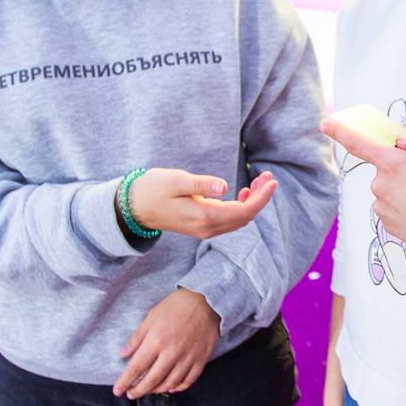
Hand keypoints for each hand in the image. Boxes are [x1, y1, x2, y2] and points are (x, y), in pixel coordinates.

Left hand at [117, 288, 219, 398]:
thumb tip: (123, 354)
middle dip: (139, 390)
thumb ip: (137, 337)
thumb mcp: (151, 316)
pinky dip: (179, 387)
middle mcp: (171, 352)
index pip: (136, 367)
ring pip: (170, 383)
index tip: (117, 391)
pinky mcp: (201, 359)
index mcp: (156, 340)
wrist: (207, 300)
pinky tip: (171, 388)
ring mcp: (188, 357)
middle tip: (131, 395)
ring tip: (149, 390)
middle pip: (152, 380)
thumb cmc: (176, 305)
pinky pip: (189, 380)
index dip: (125, 382)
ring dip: (157, 390)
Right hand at [125, 168, 275, 239]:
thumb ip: (201, 184)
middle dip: (260, 198)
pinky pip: (229, 219)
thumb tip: (224, 187)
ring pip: (238, 219)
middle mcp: (207, 228)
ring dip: (252, 202)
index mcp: (203, 217)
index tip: (272, 181)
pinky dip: (240, 206)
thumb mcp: (176, 181)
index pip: (243, 211)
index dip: (261, 198)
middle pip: (245, 217)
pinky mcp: (201, 225)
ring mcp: (204, 229)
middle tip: (268, 177)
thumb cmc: (152, 189)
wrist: (133, 207)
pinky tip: (243, 192)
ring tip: (259, 181)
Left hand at [321, 119, 405, 275]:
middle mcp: (380, 186)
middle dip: (404, 168)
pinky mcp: (387, 225)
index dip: (340, 131)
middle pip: (387, 167)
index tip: (325, 123)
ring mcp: (381, 207)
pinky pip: (394, 206)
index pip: (359, 143)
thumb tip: (402, 143)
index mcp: (392, 164)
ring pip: (391, 188)